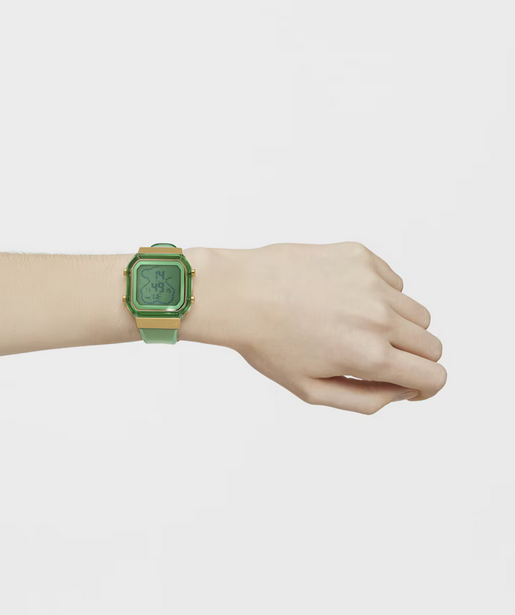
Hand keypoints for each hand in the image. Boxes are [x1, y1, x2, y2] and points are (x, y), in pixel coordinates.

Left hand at [183, 243, 445, 413]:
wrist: (238, 293)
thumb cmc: (268, 344)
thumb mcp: (311, 390)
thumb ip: (366, 400)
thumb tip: (402, 391)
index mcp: (369, 355)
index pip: (435, 376)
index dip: (426, 385)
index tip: (410, 383)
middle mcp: (379, 316)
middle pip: (431, 344)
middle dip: (411, 357)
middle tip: (375, 356)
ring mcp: (372, 281)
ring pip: (415, 311)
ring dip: (397, 325)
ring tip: (353, 326)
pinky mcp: (360, 256)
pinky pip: (392, 281)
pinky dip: (379, 294)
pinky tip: (341, 299)